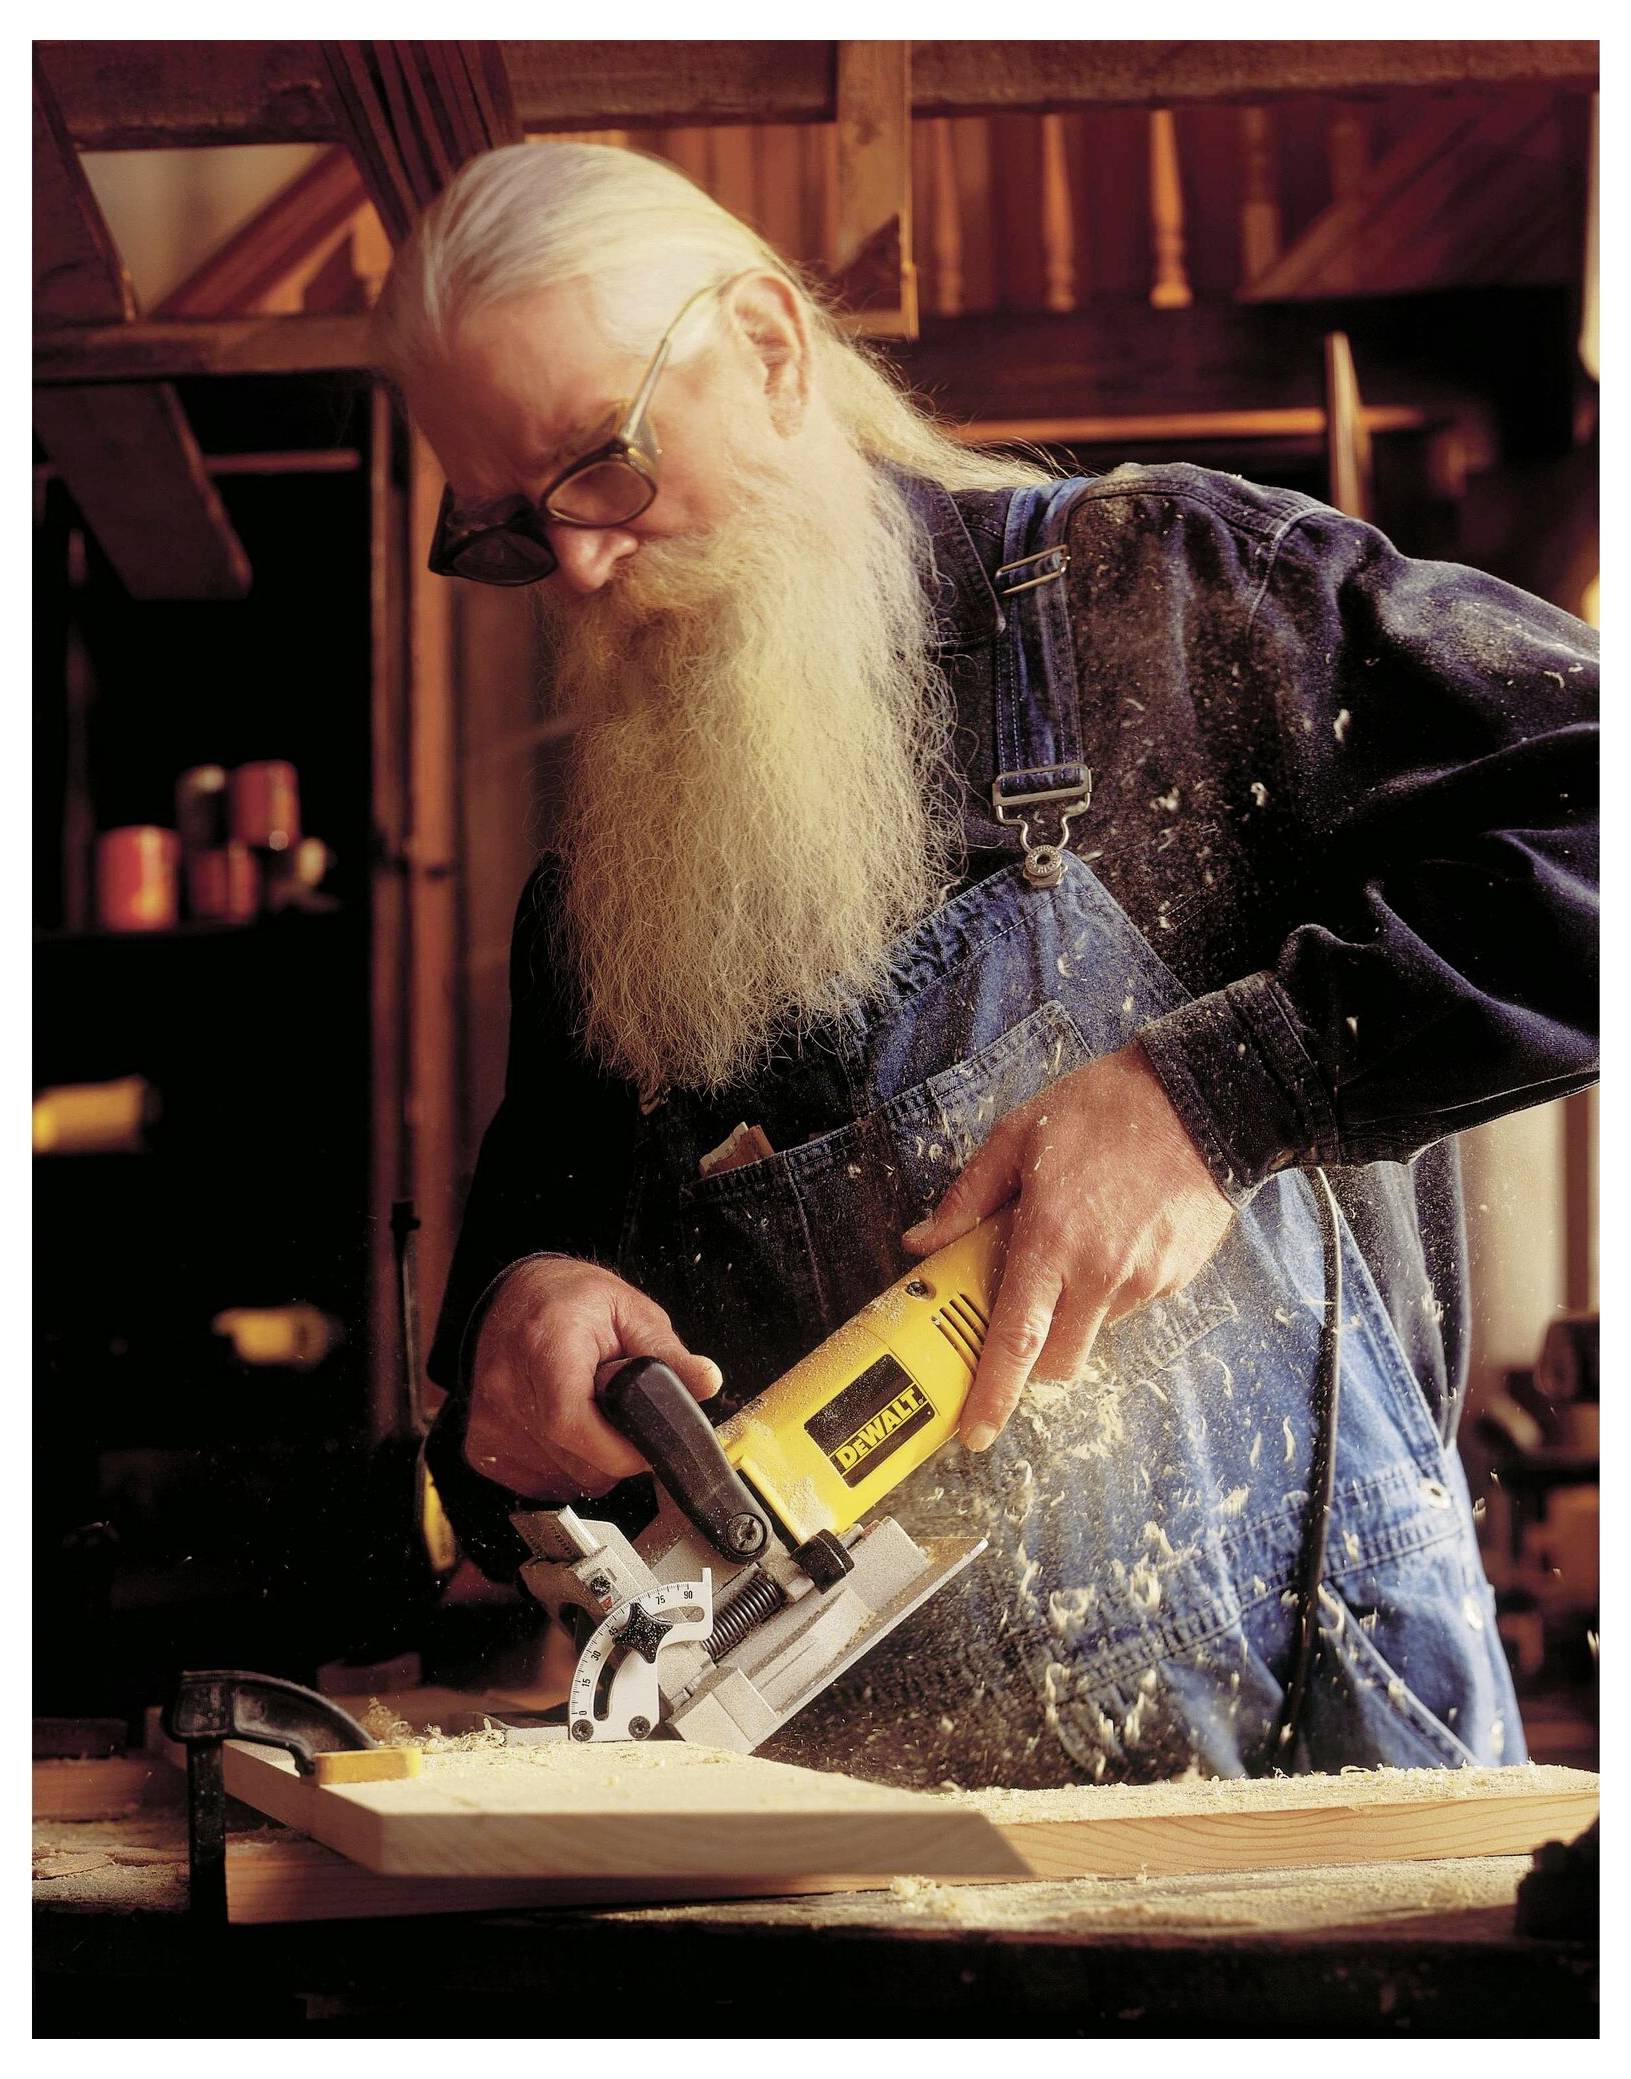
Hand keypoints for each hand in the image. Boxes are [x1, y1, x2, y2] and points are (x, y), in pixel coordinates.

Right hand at [465, 1257, 722, 1498]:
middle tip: (624, 1418)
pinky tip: (568, 1431)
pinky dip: (562, 1466)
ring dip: (589, 1460)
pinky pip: (537, 1481)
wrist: (514, 1297)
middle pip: (574, 1460)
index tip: (647, 1447)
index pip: (573, 1424)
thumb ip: (668, 1353)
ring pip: (560, 1478)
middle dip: (614, 1452)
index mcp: (545, 1347)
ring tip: (592, 1414)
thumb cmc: (567, 1300)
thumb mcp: (628, 1311)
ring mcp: (489, 1420)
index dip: (619, 1449)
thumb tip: (706, 1381)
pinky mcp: (481, 1444)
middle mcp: (507, 1388)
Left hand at [902, 1044, 1233, 1450]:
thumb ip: (968, 1197)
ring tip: (1075, 1244)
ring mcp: (1144, 1280)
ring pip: (1094, 1331)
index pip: (1015, 1340)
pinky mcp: (1176, 1278)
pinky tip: (1115, 1233)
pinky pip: (1130, 1303)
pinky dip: (1111, 1287)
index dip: (992, 1395)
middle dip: (1031, 1358)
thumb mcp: (1019, 1136)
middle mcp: (1099, 1272)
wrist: (1202, 1098)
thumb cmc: (1106, 1108)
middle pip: (1057, 1360)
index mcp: (1051, 1239)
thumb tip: (922, 1241)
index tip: (974, 1433)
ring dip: (1073, 1311)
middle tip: (1019, 1319)